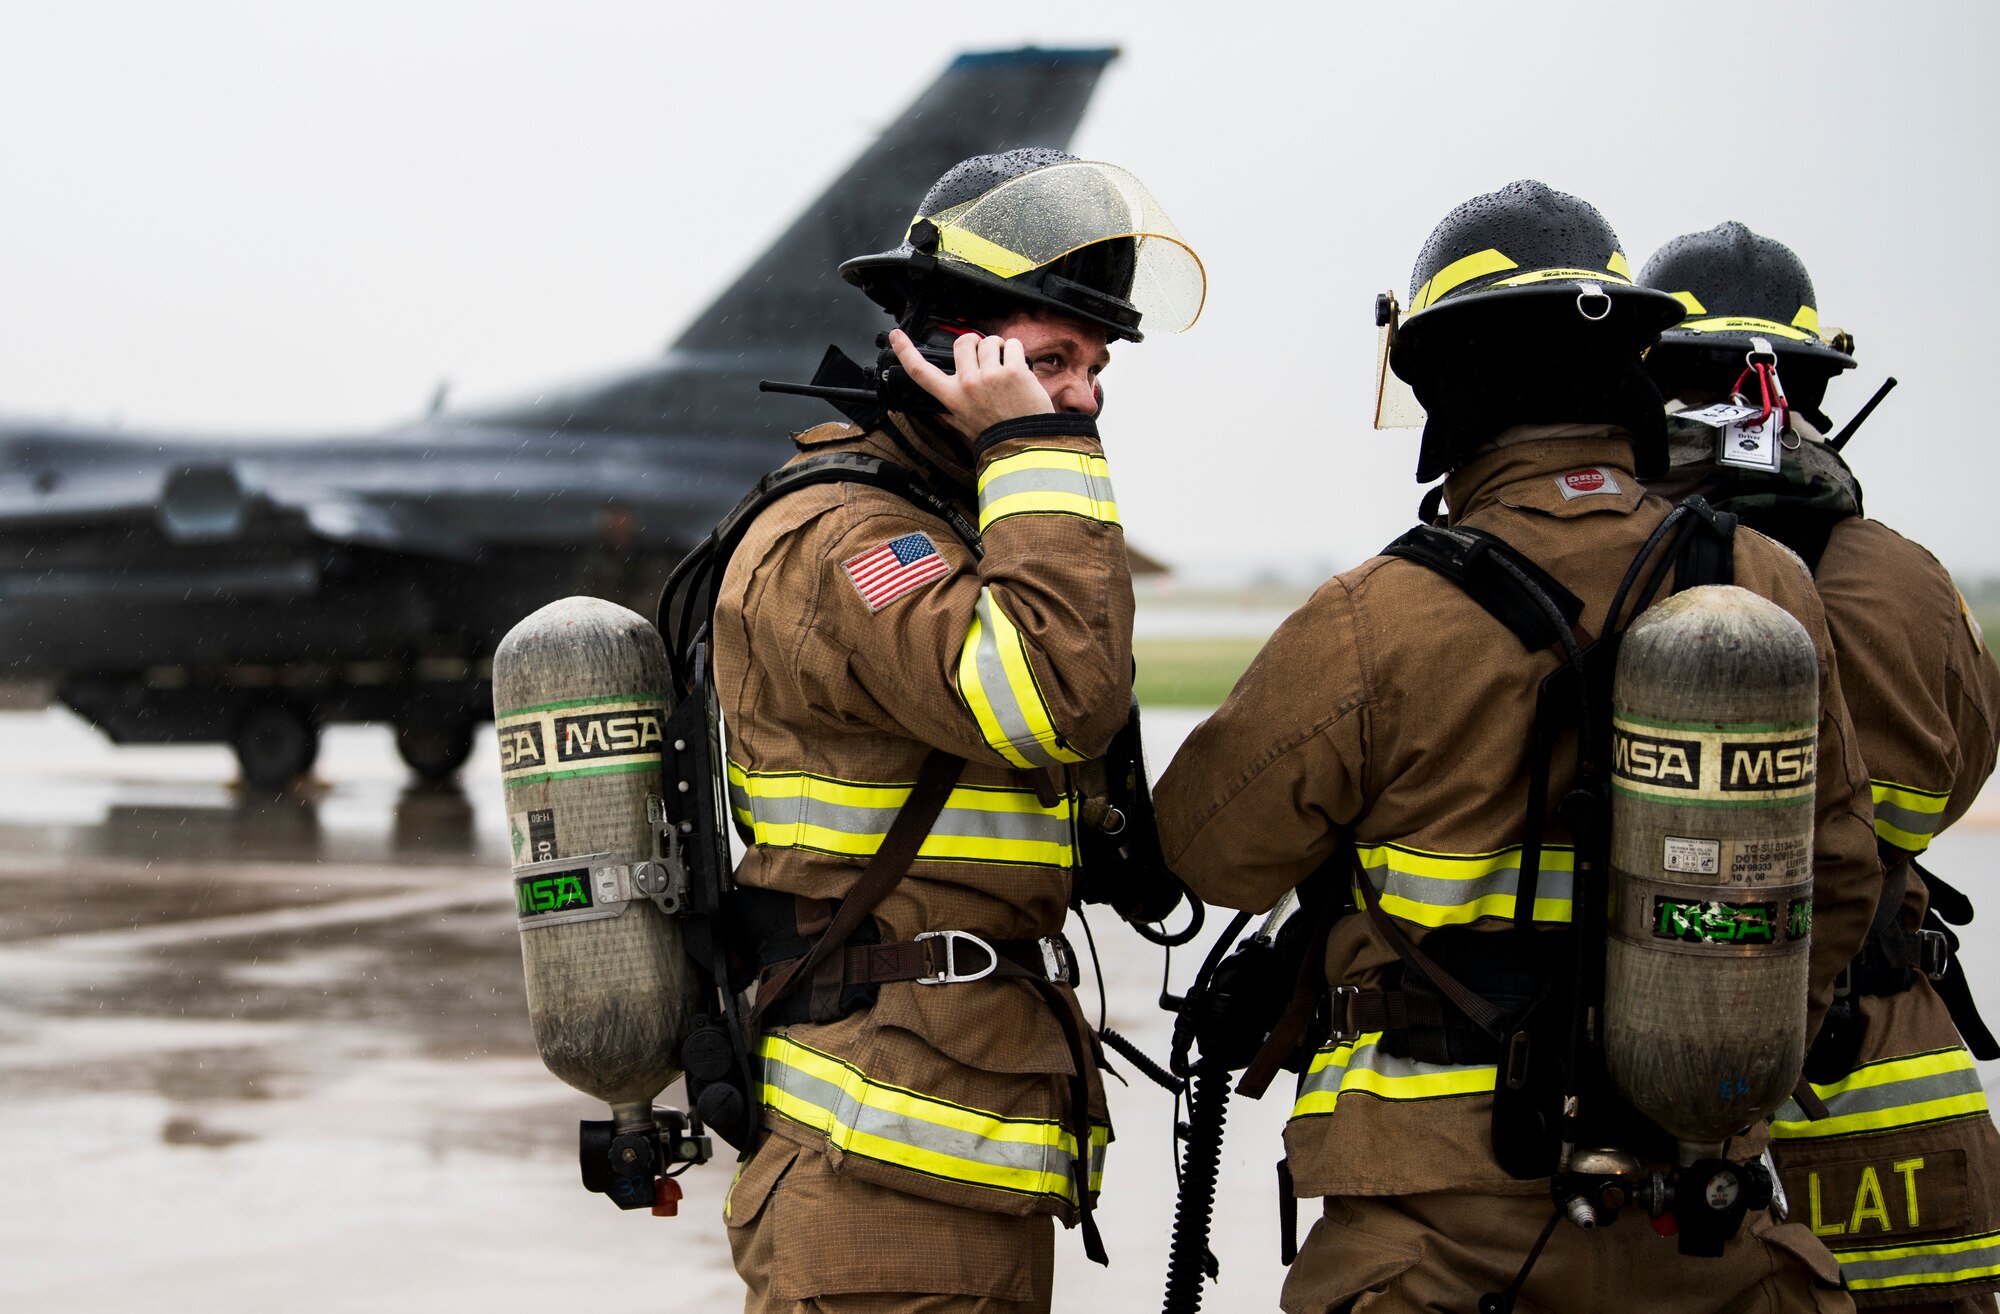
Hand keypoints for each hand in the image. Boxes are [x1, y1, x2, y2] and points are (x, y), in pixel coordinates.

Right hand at [889, 328, 1053, 438]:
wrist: (1025, 444)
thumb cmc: (998, 435)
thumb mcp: (965, 425)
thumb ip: (951, 413)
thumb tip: (939, 411)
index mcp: (953, 397)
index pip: (921, 371)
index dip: (906, 351)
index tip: (896, 336)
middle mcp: (968, 383)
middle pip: (962, 343)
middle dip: (974, 344)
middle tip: (984, 355)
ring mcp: (991, 376)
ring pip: (989, 341)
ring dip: (998, 347)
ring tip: (1005, 364)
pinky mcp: (1014, 371)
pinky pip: (1012, 344)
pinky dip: (1016, 351)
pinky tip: (1018, 366)